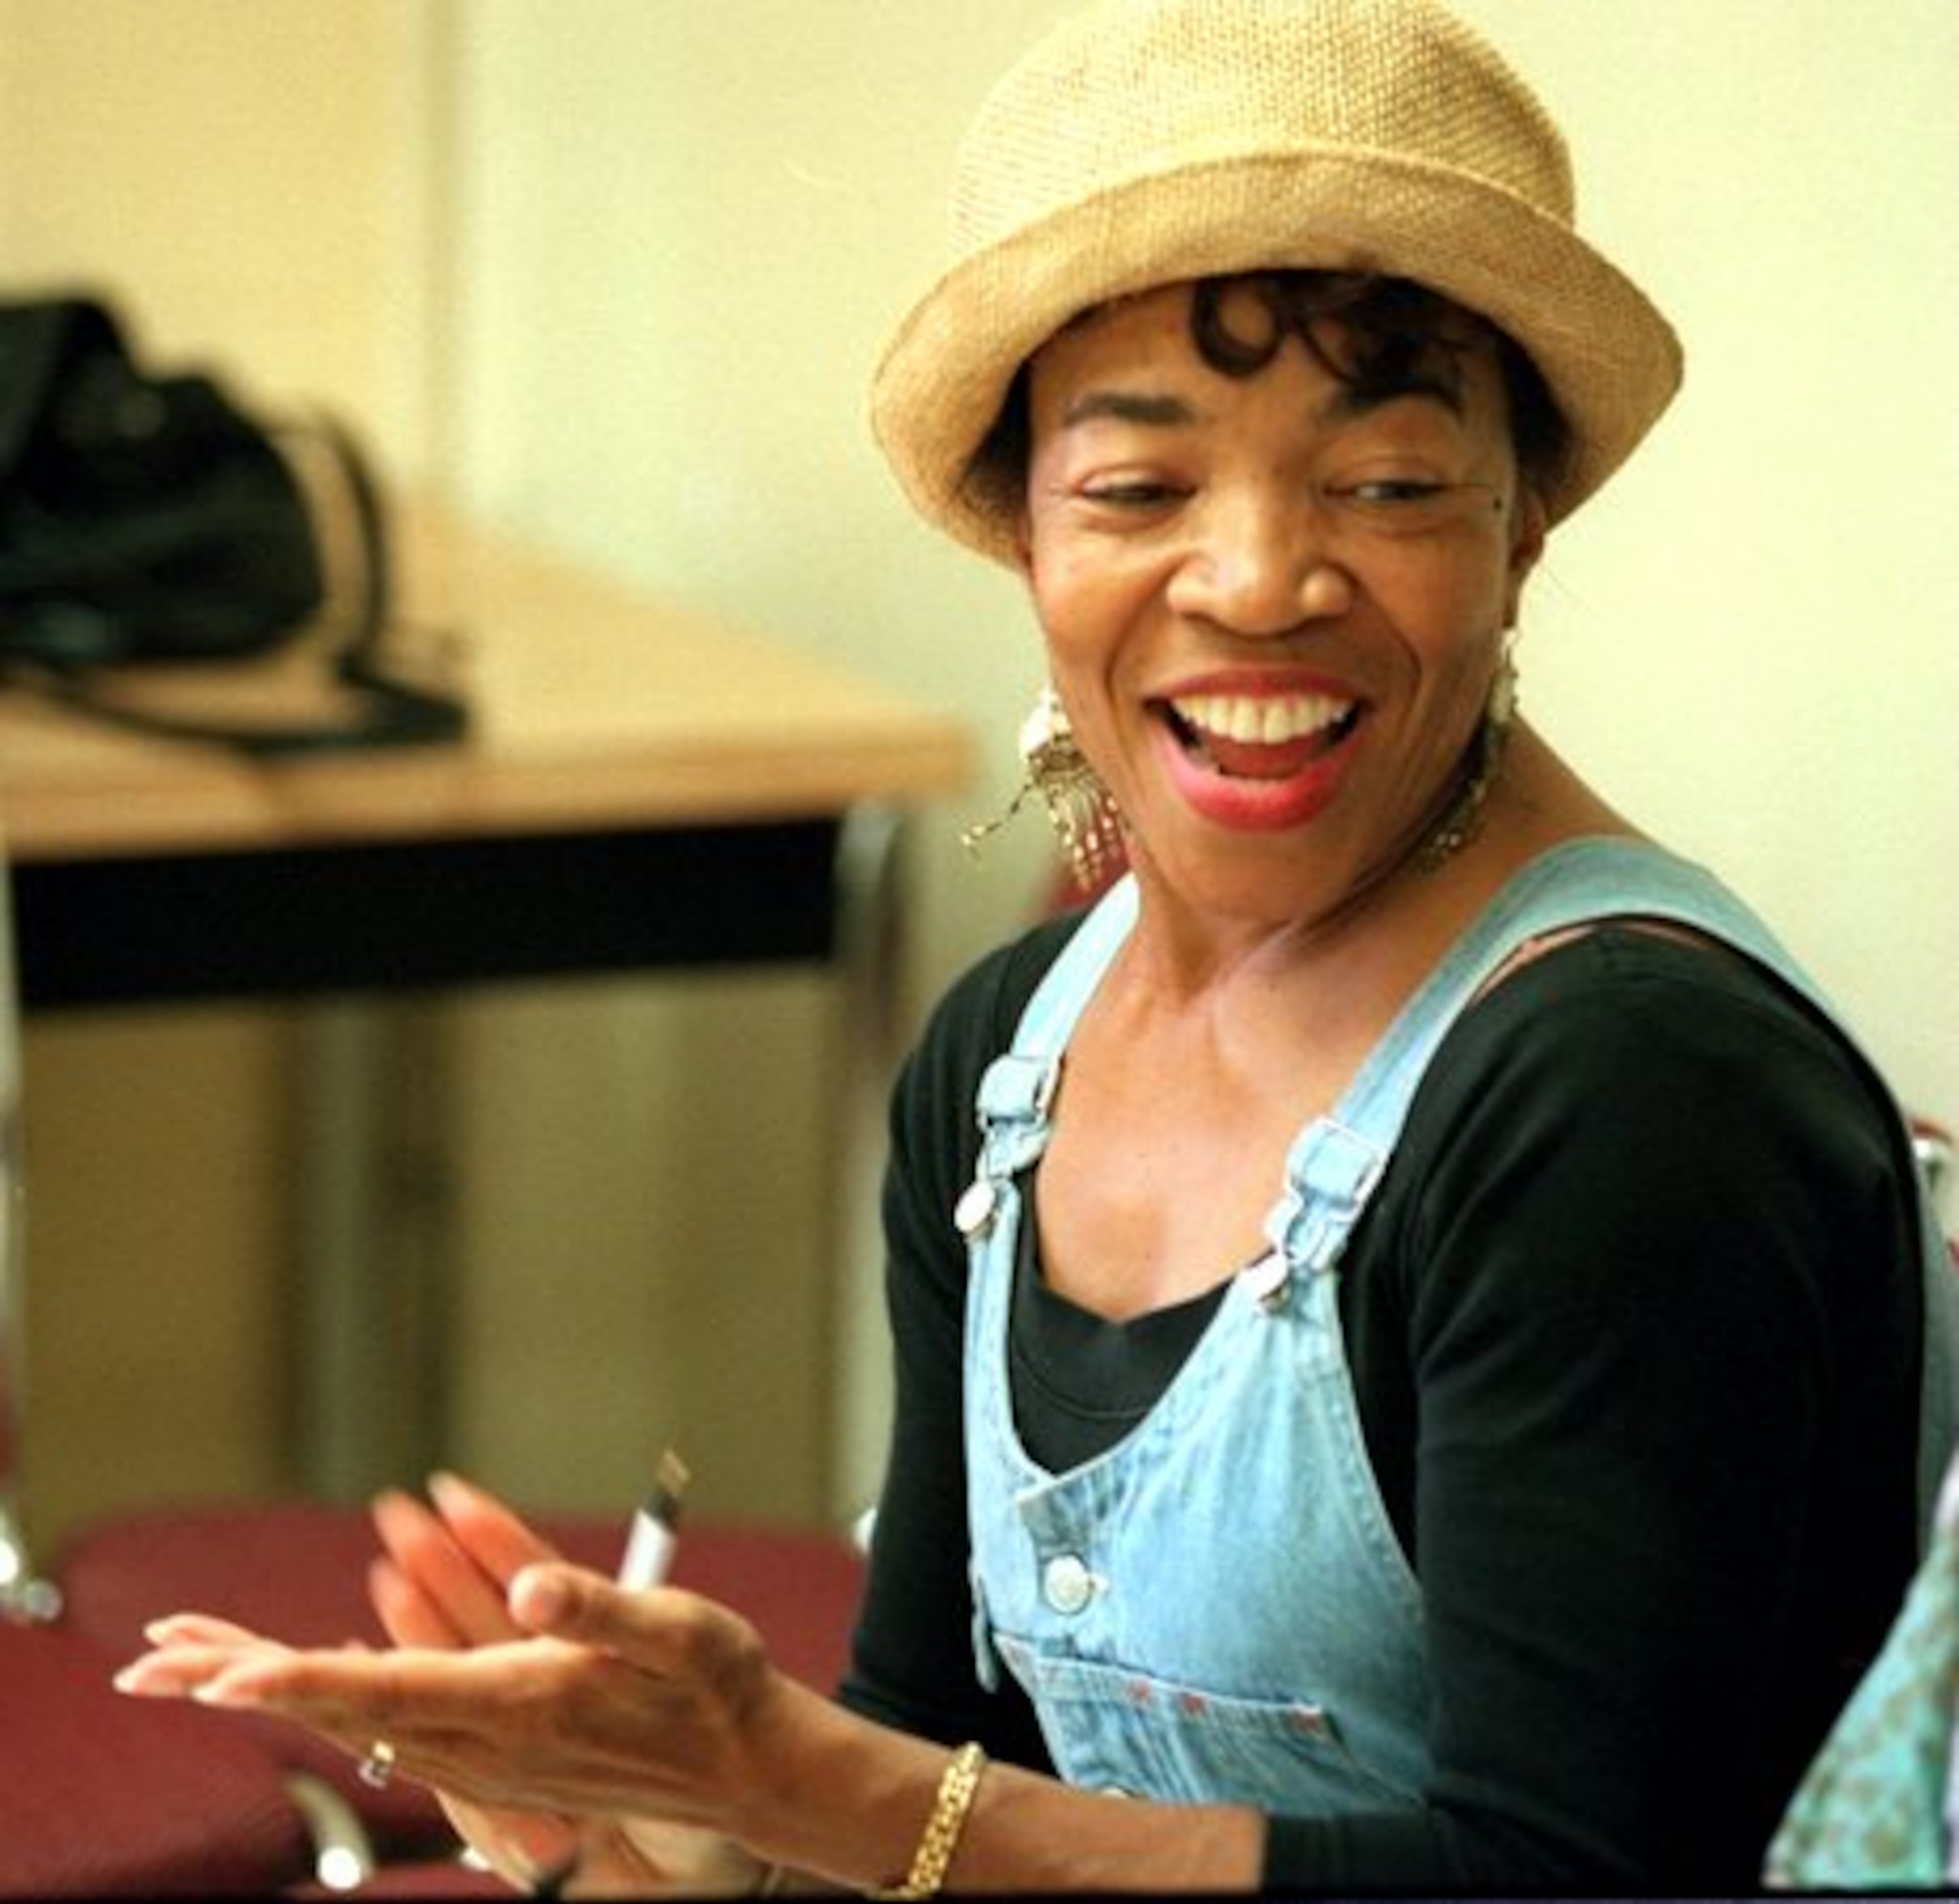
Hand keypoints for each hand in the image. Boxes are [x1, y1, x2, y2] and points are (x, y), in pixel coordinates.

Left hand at [115, 1483, 790, 1893]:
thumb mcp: (682, 1630)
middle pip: (343, 1711)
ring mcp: (487, 1759)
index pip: (385, 1692)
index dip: (298, 1680)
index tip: (217, 1675)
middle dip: (243, 1681)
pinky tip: (307, 1679)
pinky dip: (332, 1702)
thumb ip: (603, 1606)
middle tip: (150, 1663)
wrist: (747, 1773)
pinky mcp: (496, 1760)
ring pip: (355, 1724)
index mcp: (524, 1702)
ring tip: (196, 1663)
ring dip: (276, 1690)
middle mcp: (490, 1742)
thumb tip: (531, 1590)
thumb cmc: (718, 1692)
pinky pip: (392, 1731)